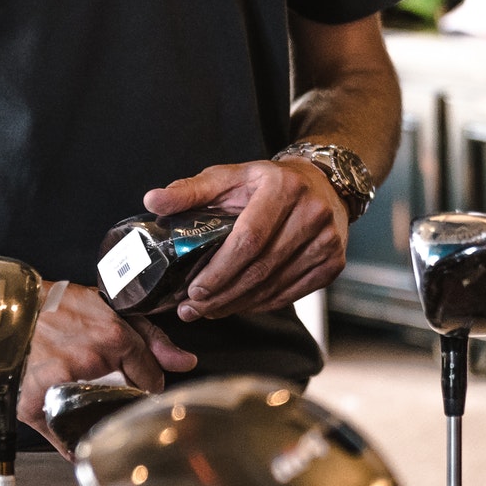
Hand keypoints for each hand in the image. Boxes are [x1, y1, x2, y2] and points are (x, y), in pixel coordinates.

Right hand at [20, 281, 195, 449]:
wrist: (13, 309)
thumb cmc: (63, 307)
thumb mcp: (115, 311)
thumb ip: (154, 339)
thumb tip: (187, 363)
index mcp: (114, 337)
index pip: (149, 376)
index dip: (149, 385)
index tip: (144, 388)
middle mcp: (90, 361)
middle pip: (125, 396)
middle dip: (125, 399)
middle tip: (116, 395)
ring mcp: (62, 382)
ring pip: (96, 415)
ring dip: (99, 416)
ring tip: (93, 409)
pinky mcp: (35, 402)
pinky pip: (61, 434)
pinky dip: (70, 441)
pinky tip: (77, 444)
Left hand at [144, 159, 348, 321]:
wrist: (323, 185)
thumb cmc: (268, 183)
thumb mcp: (230, 176)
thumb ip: (190, 190)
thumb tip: (153, 200)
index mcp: (283, 188)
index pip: (249, 239)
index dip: (220, 270)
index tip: (194, 289)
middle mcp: (312, 213)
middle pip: (261, 267)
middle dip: (222, 293)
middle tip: (192, 308)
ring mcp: (328, 240)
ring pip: (275, 285)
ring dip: (238, 304)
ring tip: (209, 310)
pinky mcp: (333, 262)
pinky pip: (292, 293)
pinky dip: (262, 303)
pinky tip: (240, 304)